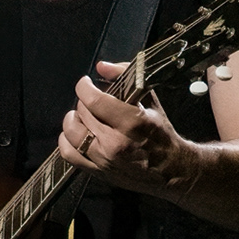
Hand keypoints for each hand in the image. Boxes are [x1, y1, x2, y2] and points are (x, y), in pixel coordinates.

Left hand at [57, 60, 201, 195]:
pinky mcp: (98, 172)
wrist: (172, 171)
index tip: (85, 83)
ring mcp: (105, 159)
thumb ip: (126, 78)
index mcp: (132, 122)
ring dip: (74, 119)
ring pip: (71, 132)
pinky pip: (69, 154)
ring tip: (83, 116)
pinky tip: (75, 134)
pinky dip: (66, 140)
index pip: (95, 100)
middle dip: (84, 102)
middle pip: (83, 114)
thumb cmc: (161, 134)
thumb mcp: (151, 102)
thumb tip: (101, 67)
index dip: (84, 87)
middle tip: (92, 101)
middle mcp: (116, 142)